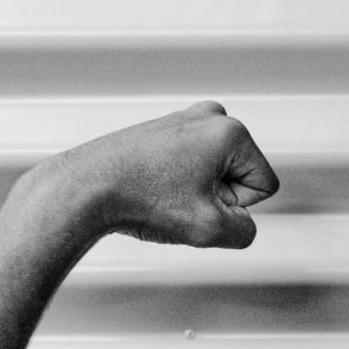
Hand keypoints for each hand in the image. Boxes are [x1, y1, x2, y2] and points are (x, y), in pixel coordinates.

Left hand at [36, 102, 279, 247]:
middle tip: (179, 200)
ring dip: (196, 192)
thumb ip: (246, 232)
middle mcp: (211, 116)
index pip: (263, 186)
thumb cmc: (141, 201)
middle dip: (217, 196)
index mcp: (230, 130)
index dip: (236, 207)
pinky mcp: (166, 129)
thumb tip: (242, 223)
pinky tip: (152, 188)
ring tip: (163, 194)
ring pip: (215, 173)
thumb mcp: (210, 230)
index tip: (199, 203)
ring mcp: (185, 119)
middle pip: (240, 176)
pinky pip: (191, 168)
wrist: (84, 189)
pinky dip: (177, 183)